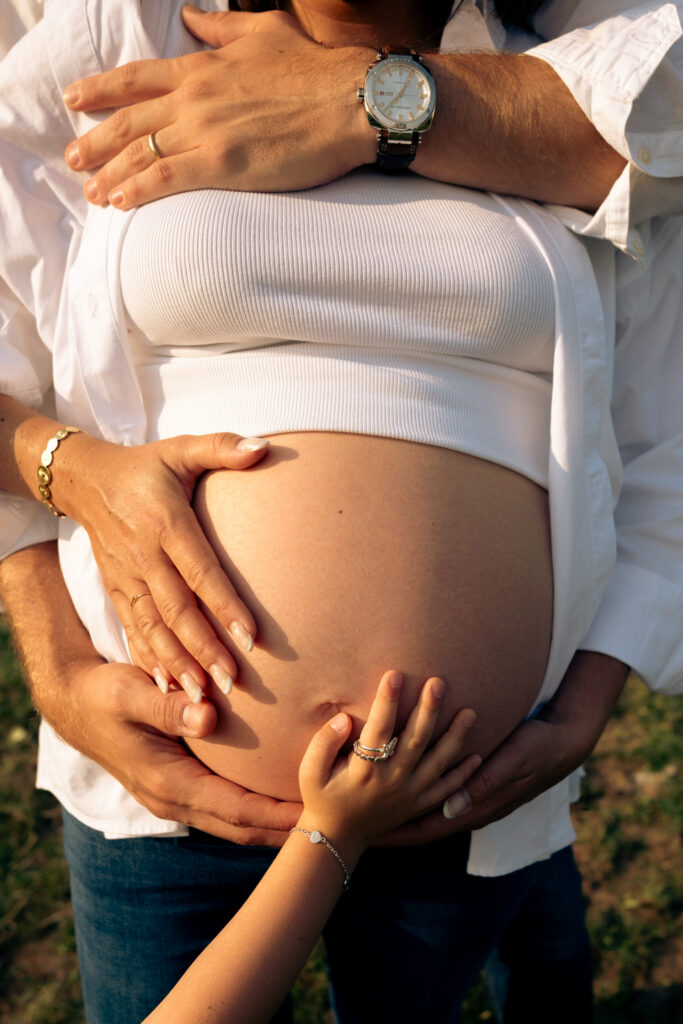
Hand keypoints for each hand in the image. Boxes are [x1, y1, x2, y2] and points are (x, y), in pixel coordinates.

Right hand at [57, 431, 269, 697]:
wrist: (85, 480)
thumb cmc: (146, 466)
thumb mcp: (181, 448)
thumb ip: (221, 447)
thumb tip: (265, 447)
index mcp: (166, 523)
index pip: (200, 570)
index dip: (225, 604)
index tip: (251, 636)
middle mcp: (144, 556)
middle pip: (176, 610)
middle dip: (204, 648)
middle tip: (233, 681)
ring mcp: (127, 577)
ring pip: (152, 628)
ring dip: (178, 663)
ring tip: (203, 696)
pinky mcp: (116, 590)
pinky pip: (132, 630)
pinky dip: (149, 659)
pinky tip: (167, 686)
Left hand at [63, 7, 374, 208]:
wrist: (352, 102)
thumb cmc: (316, 70)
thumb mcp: (265, 31)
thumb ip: (222, 28)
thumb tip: (193, 19)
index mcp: (202, 68)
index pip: (136, 78)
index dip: (101, 90)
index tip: (75, 99)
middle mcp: (194, 98)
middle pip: (127, 120)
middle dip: (93, 140)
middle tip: (72, 156)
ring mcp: (205, 132)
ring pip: (140, 153)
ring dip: (109, 173)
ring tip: (90, 190)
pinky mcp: (222, 165)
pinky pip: (165, 180)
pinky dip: (137, 191)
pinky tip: (119, 202)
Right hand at [68, 659, 300, 843]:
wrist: (75, 706)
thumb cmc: (104, 695)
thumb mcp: (129, 693)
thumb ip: (167, 704)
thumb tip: (206, 715)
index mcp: (167, 783)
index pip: (234, 809)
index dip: (276, 815)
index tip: (317, 813)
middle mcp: (174, 800)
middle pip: (241, 829)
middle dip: (288, 831)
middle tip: (335, 825)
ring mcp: (176, 798)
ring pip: (235, 824)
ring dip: (276, 825)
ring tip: (321, 817)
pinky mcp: (181, 788)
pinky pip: (226, 809)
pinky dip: (258, 810)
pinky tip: (284, 798)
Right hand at [297, 670, 480, 852]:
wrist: (336, 837)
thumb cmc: (321, 796)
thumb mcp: (309, 771)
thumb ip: (323, 743)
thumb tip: (344, 719)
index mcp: (364, 770)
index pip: (379, 729)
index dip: (386, 701)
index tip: (395, 675)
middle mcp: (391, 781)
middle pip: (415, 740)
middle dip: (428, 709)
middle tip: (439, 682)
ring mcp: (408, 795)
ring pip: (438, 762)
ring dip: (455, 737)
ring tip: (470, 713)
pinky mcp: (418, 805)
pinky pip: (445, 790)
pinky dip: (462, 775)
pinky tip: (476, 756)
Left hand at [388, 651, 629, 843]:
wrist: (565, 740)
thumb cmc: (538, 747)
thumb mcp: (514, 760)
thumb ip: (486, 781)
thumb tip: (454, 805)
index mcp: (479, 807)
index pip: (430, 829)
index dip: (400, 834)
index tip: (370, 839)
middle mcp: (472, 807)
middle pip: (423, 823)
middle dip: (392, 825)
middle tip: (356, 823)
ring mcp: (474, 796)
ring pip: (429, 807)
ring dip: (402, 808)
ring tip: (370, 806)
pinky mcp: (476, 781)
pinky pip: (439, 792)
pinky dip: (417, 790)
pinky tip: (400, 780)